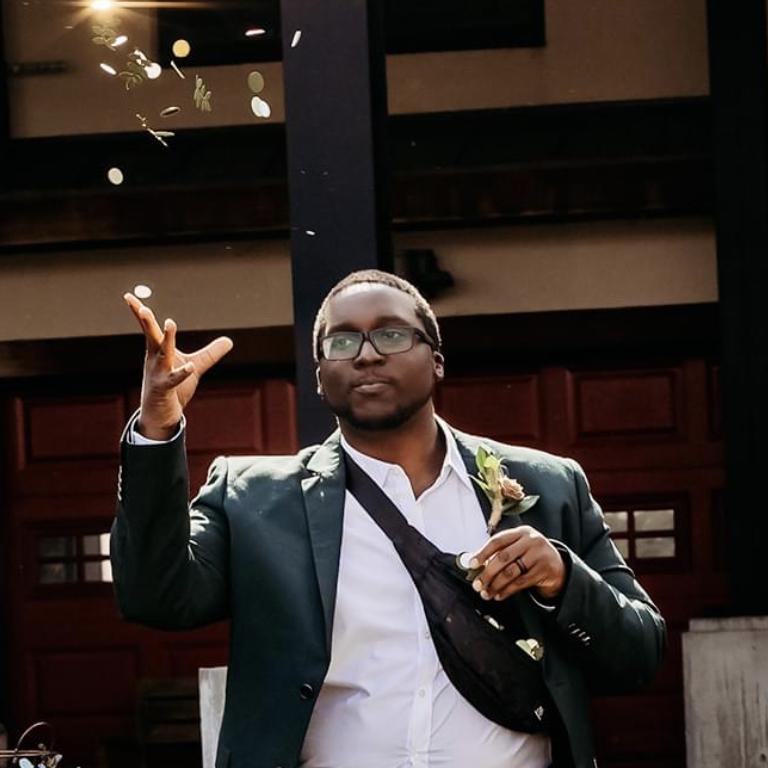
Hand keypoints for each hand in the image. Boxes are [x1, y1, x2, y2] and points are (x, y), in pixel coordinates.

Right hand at [124, 293, 233, 439]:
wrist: (161, 415)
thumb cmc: (174, 388)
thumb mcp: (196, 366)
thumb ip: (210, 353)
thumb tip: (229, 340)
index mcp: (158, 351)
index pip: (148, 329)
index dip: (138, 312)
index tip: (127, 295)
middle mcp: (155, 360)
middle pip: (151, 337)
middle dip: (148, 322)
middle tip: (144, 308)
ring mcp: (158, 375)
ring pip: (162, 354)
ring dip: (167, 339)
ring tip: (169, 323)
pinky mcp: (165, 390)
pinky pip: (173, 380)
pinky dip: (182, 373)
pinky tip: (190, 367)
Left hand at [468, 526, 565, 601]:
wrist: (556, 564)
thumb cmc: (530, 554)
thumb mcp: (518, 546)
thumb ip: (500, 552)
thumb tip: (475, 563)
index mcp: (520, 532)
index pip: (497, 541)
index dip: (482, 553)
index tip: (472, 564)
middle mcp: (531, 541)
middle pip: (503, 557)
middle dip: (487, 573)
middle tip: (477, 584)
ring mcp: (539, 555)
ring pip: (511, 572)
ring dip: (495, 585)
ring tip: (486, 592)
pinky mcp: (544, 571)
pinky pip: (520, 583)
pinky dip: (507, 591)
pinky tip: (499, 594)